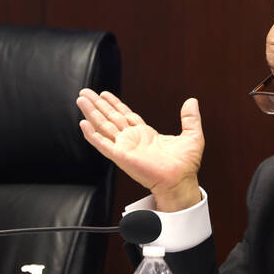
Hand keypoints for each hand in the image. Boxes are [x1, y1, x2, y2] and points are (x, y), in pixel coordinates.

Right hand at [76, 88, 203, 211]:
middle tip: (85, 92)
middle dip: (97, 104)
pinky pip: (103, 144)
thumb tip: (192, 101)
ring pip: (103, 126)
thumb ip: (190, 118)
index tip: (104, 94)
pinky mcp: (120, 156)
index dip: (114, 103)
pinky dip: (92, 135)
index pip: (125, 115)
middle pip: (110, 117)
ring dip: (91, 113)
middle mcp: (132, 139)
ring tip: (81, 100)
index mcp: (145, 134)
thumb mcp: (192, 135)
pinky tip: (83, 124)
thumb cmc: (186, 165)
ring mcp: (124, 147)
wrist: (180, 181)